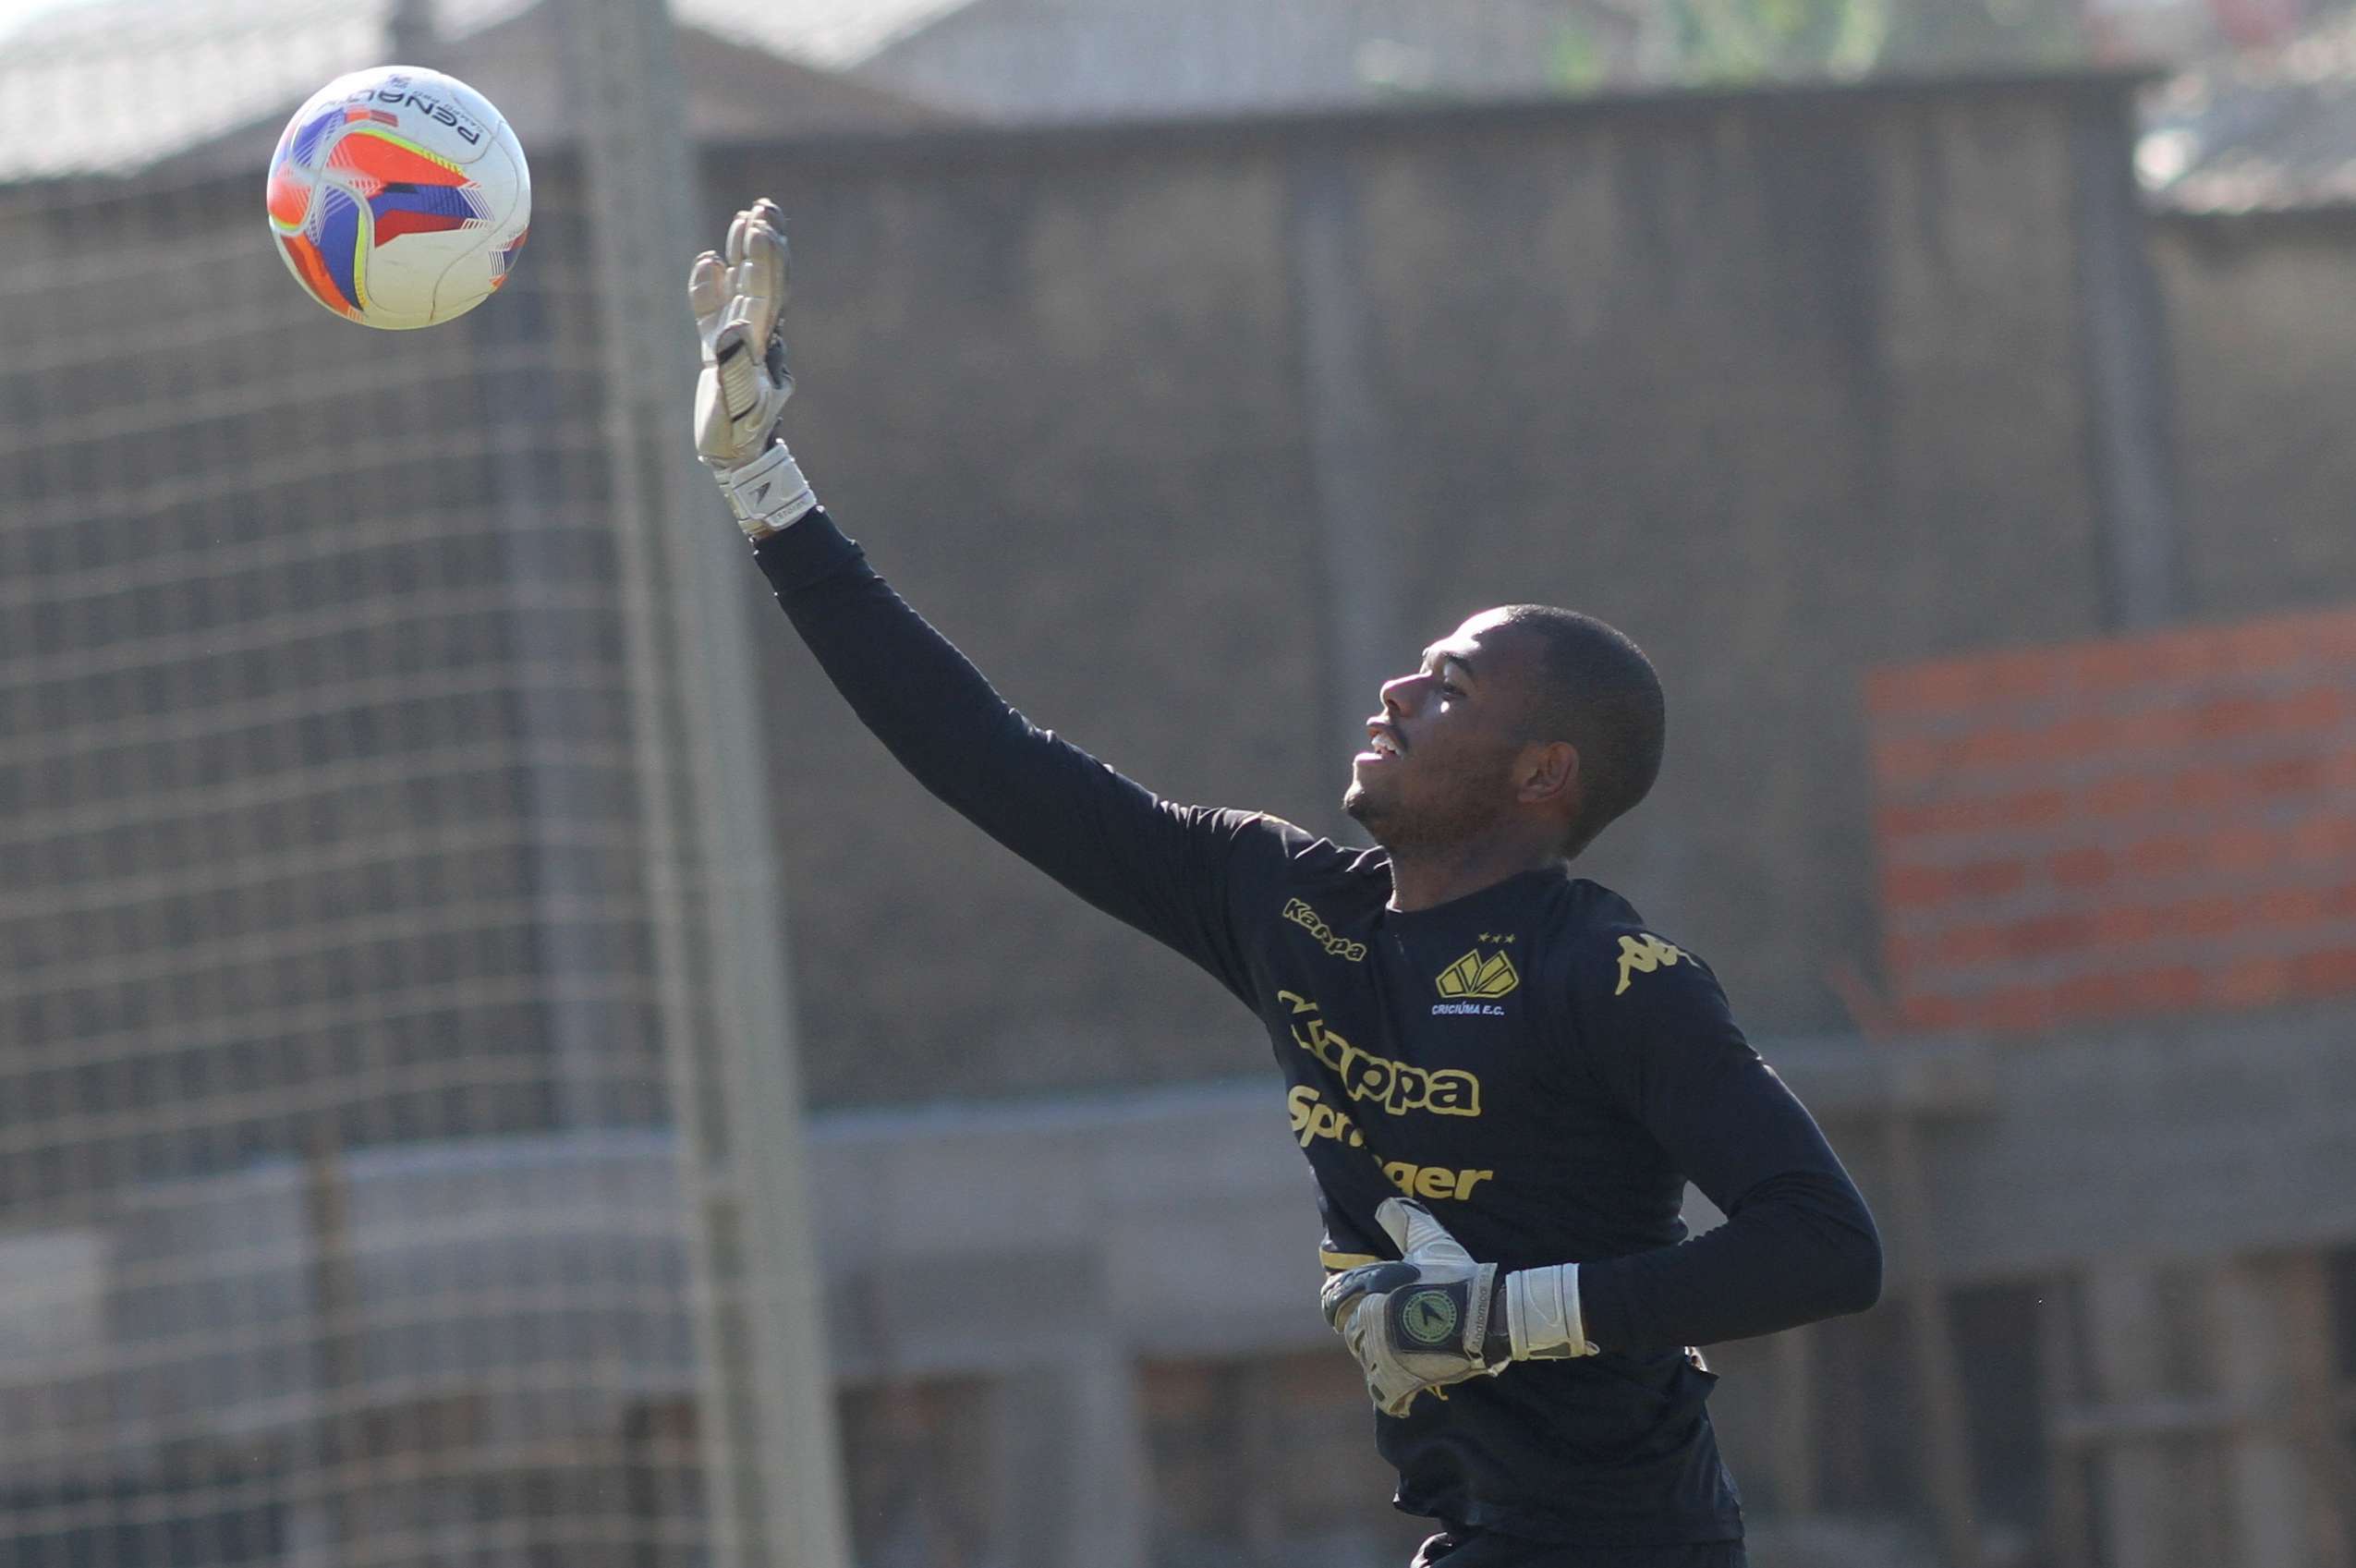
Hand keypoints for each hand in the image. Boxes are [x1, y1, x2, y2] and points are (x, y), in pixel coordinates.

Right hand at [691, 199, 793, 466]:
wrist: (736, 456)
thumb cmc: (738, 436)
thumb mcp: (738, 408)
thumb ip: (736, 371)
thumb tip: (735, 331)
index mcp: (764, 344)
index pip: (768, 293)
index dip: (765, 261)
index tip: (761, 229)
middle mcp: (756, 335)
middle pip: (763, 281)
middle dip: (763, 245)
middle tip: (764, 207)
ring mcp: (736, 338)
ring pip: (743, 287)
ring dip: (745, 254)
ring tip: (748, 216)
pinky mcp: (716, 347)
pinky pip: (715, 307)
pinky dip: (712, 283)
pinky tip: (710, 260)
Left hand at [1320, 1198, 1500, 1415]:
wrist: (1489, 1315)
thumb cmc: (1461, 1277)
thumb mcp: (1431, 1244)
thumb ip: (1405, 1223)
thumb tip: (1383, 1205)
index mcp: (1372, 1284)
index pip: (1336, 1296)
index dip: (1338, 1304)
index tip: (1340, 1312)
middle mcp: (1369, 1315)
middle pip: (1350, 1332)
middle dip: (1363, 1334)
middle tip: (1383, 1336)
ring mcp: (1381, 1349)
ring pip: (1365, 1361)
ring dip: (1378, 1362)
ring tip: (1400, 1358)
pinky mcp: (1397, 1377)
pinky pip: (1382, 1393)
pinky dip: (1391, 1396)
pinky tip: (1402, 1396)